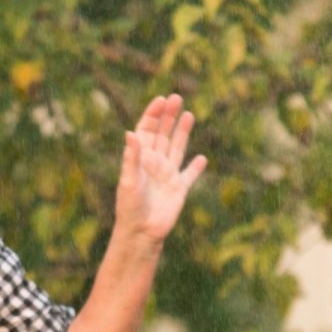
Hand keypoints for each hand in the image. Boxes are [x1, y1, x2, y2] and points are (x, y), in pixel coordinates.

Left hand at [114, 94, 206, 243]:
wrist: (142, 233)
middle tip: (177, 98)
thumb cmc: (130, 207)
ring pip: (177, 148)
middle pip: (162, 134)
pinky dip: (196, 167)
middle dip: (169, 116)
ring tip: (189, 115)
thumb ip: (132, 157)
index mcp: (141, 158)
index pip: (146, 130)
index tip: (161, 100)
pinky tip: (201, 158)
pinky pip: (189, 175)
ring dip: (182, 132)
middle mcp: (154, 164)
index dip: (153, 114)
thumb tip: (131, 133)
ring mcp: (167, 175)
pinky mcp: (179, 189)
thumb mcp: (129, 180)